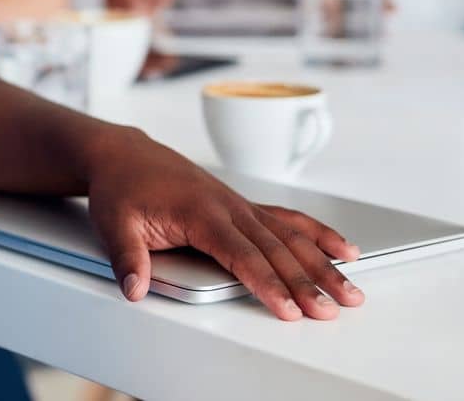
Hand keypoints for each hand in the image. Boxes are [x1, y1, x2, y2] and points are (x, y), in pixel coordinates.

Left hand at [84, 127, 364, 320]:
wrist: (124, 154)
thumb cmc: (121, 187)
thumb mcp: (113, 222)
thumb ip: (127, 258)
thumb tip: (134, 289)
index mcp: (200, 211)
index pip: (241, 255)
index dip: (267, 284)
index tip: (288, 309)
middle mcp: (227, 205)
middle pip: (275, 249)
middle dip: (307, 281)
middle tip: (332, 309)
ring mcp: (239, 204)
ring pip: (290, 235)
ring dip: (322, 263)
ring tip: (350, 289)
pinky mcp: (242, 205)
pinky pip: (287, 219)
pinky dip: (317, 234)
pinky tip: (343, 249)